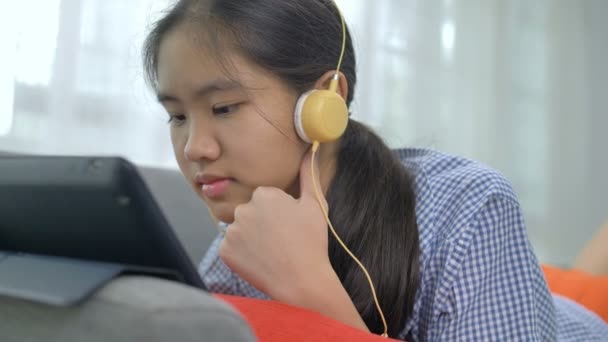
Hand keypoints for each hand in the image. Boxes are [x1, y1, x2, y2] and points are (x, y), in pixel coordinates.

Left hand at [219, 147, 331, 300]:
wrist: (302, 281)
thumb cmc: (312, 242)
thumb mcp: (315, 205)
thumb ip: (309, 174)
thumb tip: (312, 149)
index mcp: (265, 194)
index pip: (265, 197)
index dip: (278, 212)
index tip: (289, 226)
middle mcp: (244, 208)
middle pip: (251, 211)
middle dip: (262, 223)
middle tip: (281, 240)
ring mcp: (232, 231)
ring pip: (240, 229)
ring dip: (251, 238)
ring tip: (271, 251)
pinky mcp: (225, 251)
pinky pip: (231, 247)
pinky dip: (242, 254)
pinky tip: (259, 260)